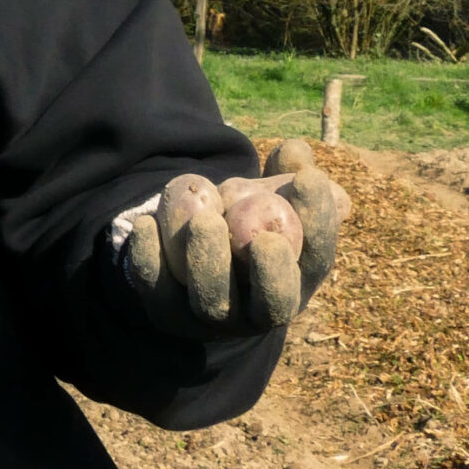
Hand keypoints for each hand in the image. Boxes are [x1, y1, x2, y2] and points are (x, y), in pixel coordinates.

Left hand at [124, 138, 349, 335]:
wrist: (196, 264)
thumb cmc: (247, 223)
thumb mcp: (271, 198)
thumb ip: (286, 174)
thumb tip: (295, 151)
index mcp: (300, 279)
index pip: (319, 257)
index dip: (319, 219)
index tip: (309, 179)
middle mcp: (261, 310)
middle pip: (273, 304)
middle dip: (272, 274)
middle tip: (264, 239)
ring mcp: (214, 317)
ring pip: (212, 299)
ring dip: (209, 261)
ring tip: (205, 220)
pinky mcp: (169, 313)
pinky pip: (158, 289)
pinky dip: (150, 257)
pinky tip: (148, 224)